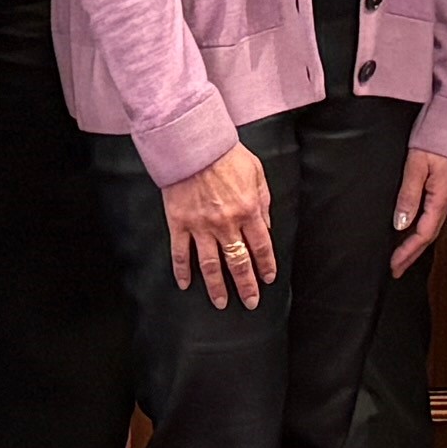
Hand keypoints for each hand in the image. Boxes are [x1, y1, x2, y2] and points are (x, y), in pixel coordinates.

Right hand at [161, 144, 277, 309]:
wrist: (193, 144)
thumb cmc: (227, 155)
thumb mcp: (257, 173)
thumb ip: (263, 202)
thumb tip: (266, 228)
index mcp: (248, 210)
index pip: (261, 246)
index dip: (265, 265)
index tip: (267, 279)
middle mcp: (226, 223)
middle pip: (238, 262)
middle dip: (246, 285)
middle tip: (250, 302)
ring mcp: (201, 226)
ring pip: (210, 265)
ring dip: (216, 287)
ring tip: (220, 303)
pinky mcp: (179, 223)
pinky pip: (180, 254)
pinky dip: (182, 271)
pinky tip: (186, 285)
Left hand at [388, 148, 446, 274]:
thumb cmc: (435, 133)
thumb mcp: (417, 163)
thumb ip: (409, 194)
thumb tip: (401, 224)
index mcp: (441, 195)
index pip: (424, 233)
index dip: (408, 251)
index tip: (394, 266)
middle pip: (430, 233)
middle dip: (413, 253)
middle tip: (396, 269)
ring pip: (432, 223)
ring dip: (417, 242)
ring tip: (402, 255)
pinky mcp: (445, 182)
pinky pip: (433, 212)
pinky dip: (422, 226)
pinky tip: (413, 227)